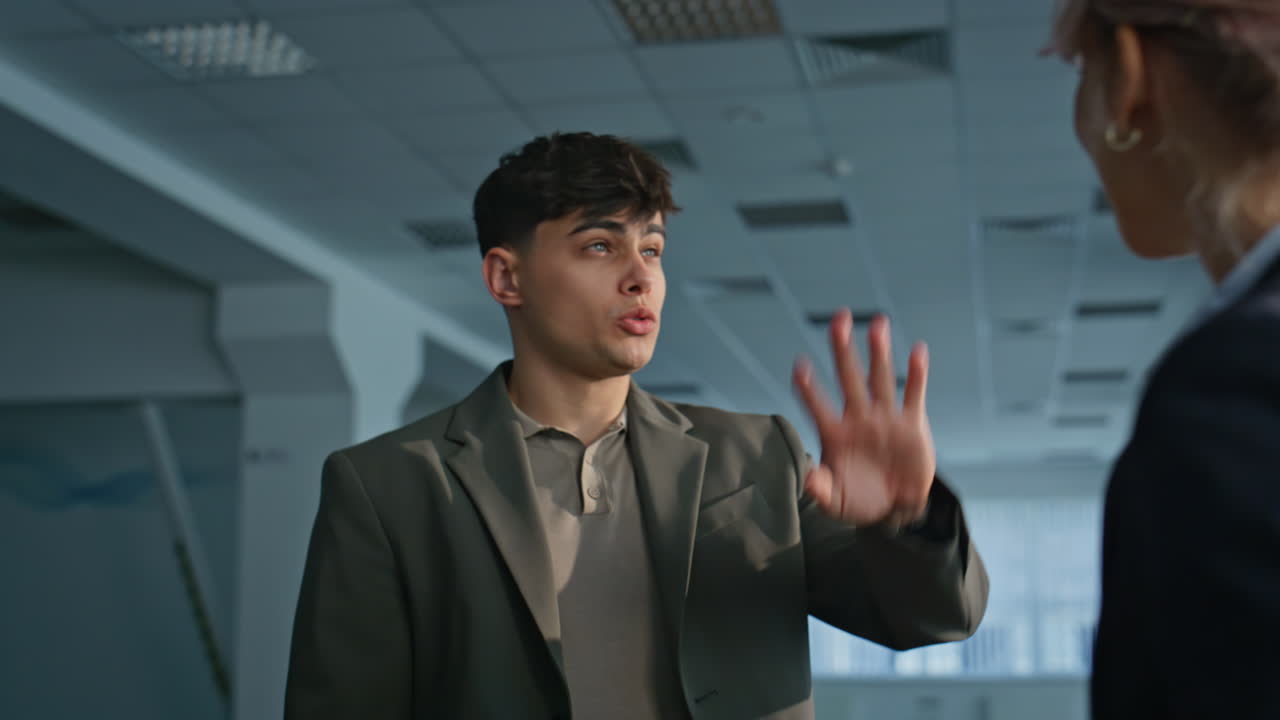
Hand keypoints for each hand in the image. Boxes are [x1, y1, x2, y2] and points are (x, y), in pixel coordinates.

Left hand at [792, 309, 935, 528]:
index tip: (800, 366)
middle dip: (842, 349)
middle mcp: (858, 418)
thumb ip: (820, 488)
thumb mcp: (834, 500)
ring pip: (880, 379)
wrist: (894, 508)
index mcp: (834, 434)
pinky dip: (917, 374)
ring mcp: (885, 418)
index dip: (809, 388)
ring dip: (879, 352)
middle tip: (838, 318)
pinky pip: (913, 394)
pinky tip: (917, 350)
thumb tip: (808, 478)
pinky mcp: (911, 424)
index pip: (817, 404)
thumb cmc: (858, 501)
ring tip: (877, 323)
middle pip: (848, 378)